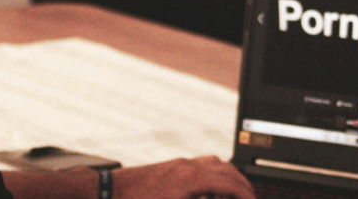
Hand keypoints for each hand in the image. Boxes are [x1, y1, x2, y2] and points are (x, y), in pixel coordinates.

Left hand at [111, 156, 254, 198]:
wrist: (108, 192)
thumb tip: (217, 198)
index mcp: (190, 179)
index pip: (230, 184)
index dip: (245, 195)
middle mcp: (186, 167)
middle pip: (225, 170)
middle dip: (241, 185)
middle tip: (249, 198)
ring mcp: (177, 164)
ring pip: (213, 163)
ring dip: (228, 177)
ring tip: (234, 193)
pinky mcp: (169, 167)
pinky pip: (199, 164)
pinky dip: (212, 174)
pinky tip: (209, 190)